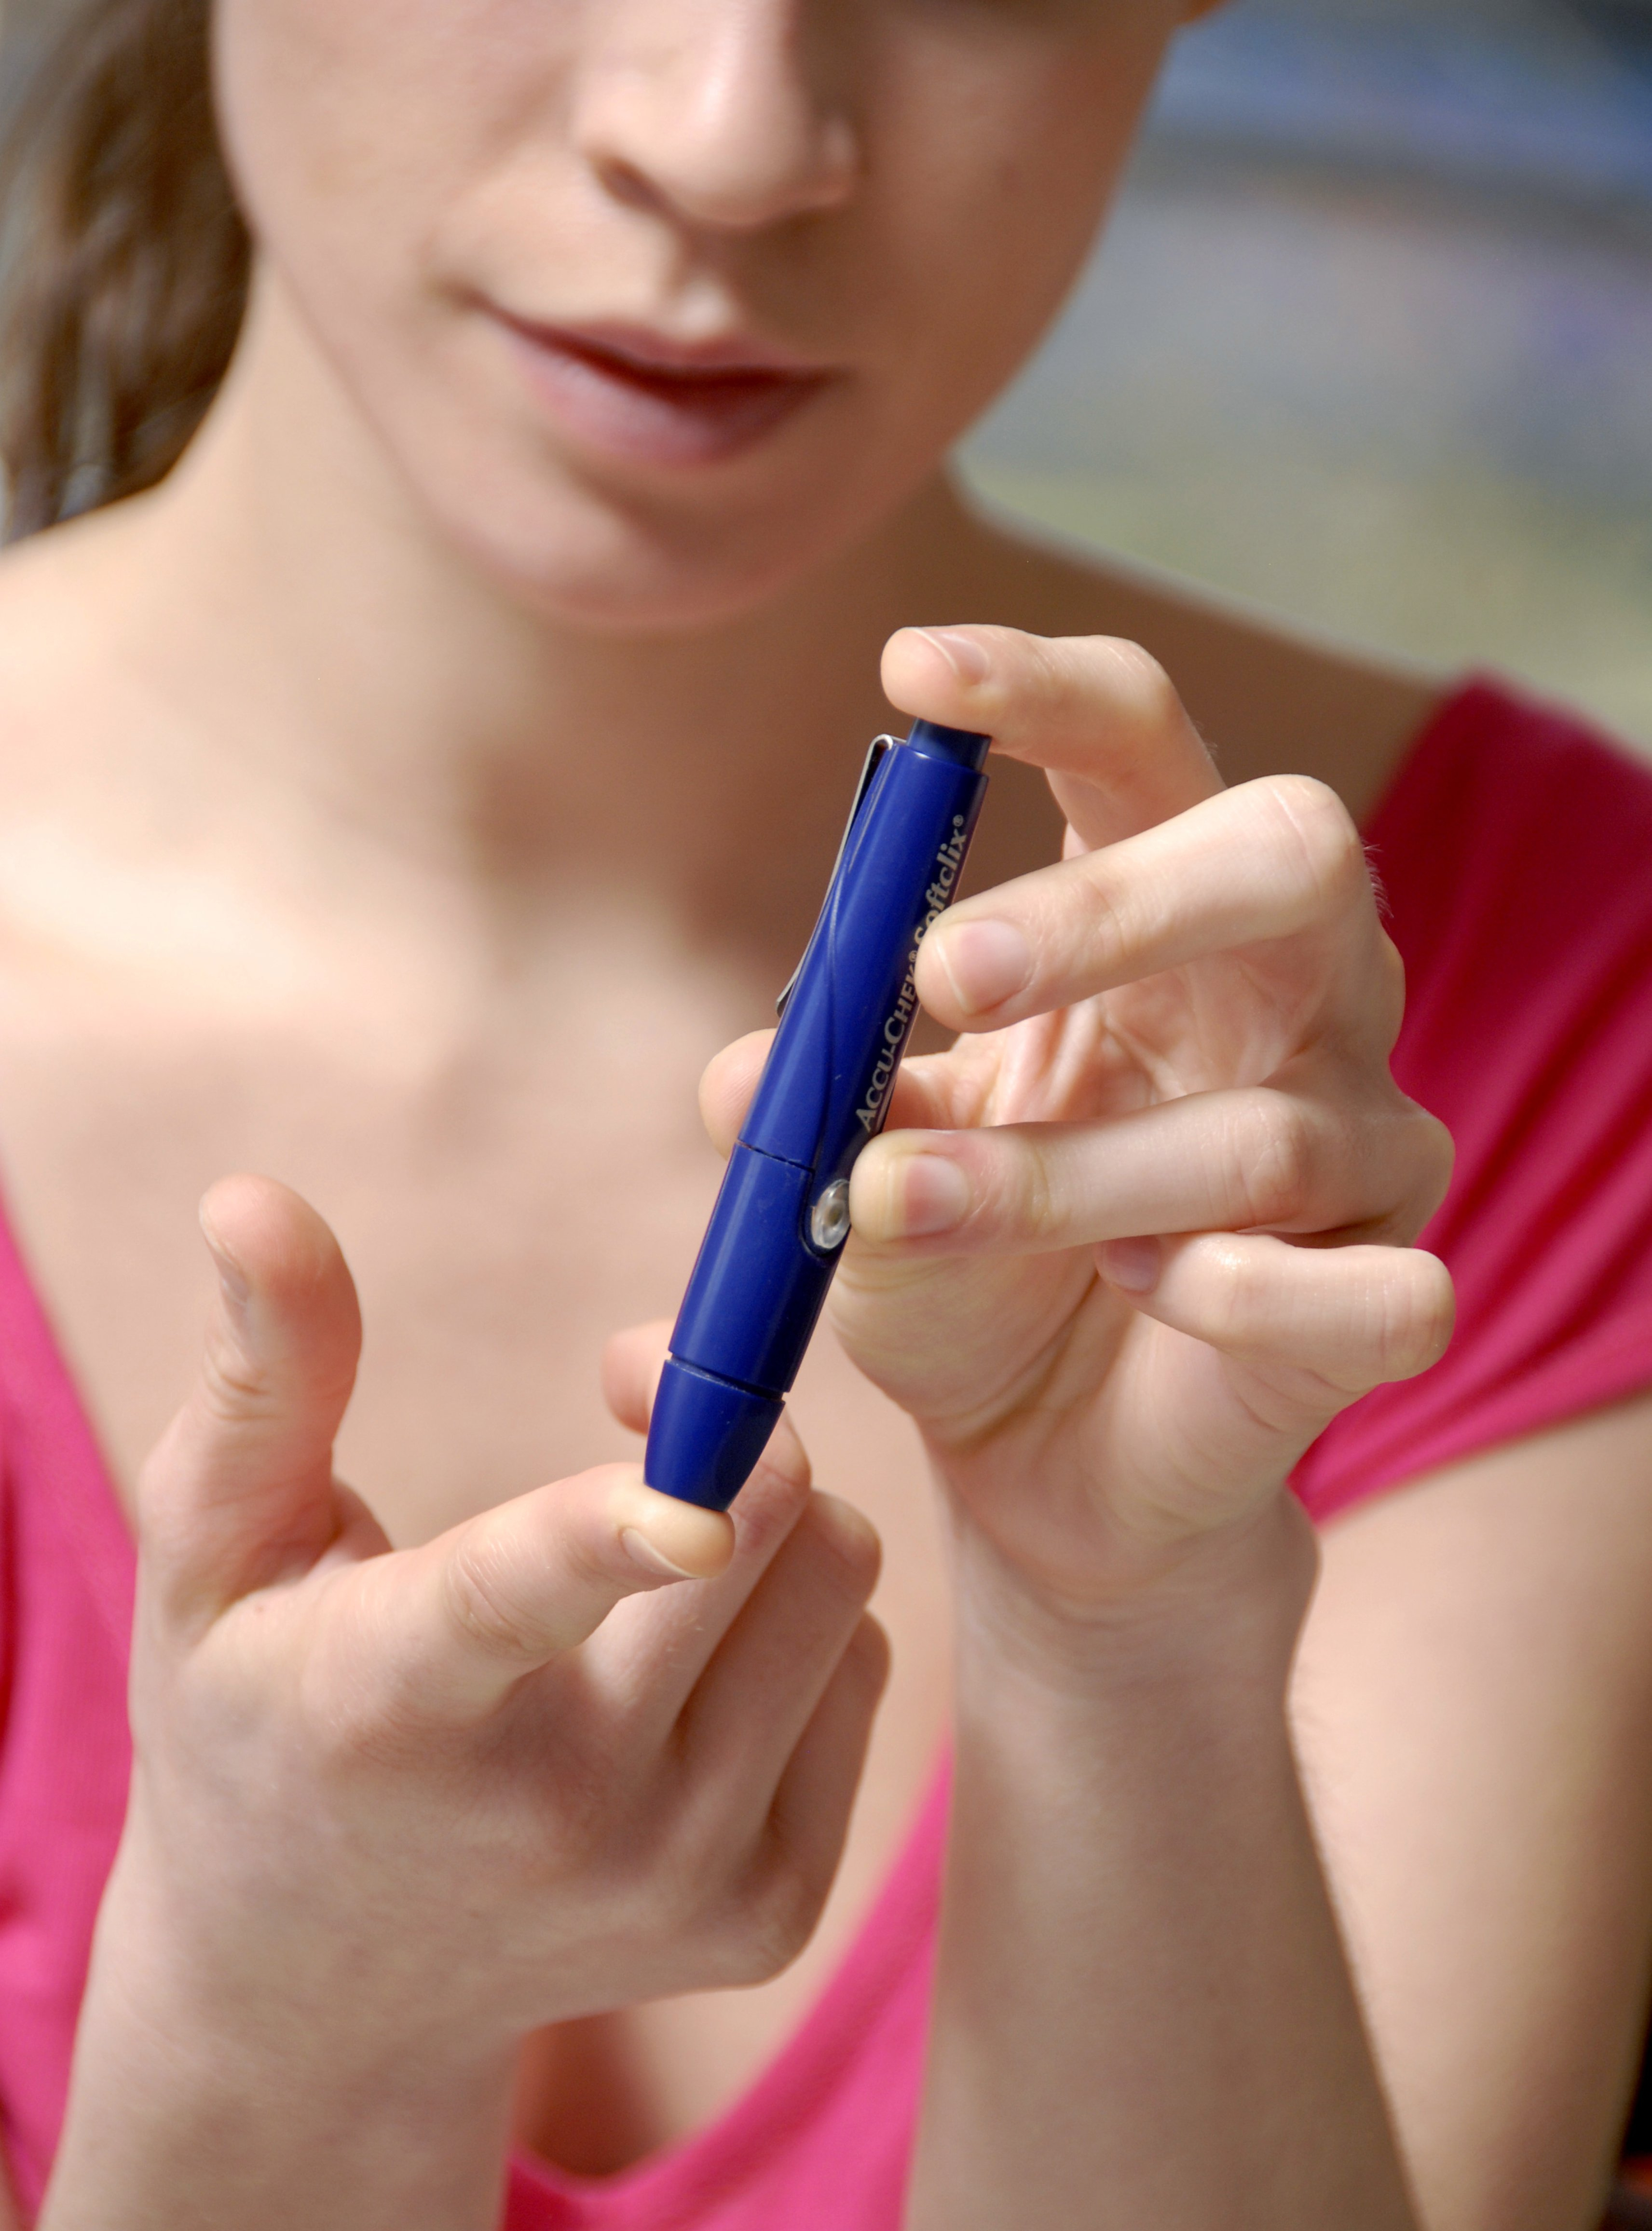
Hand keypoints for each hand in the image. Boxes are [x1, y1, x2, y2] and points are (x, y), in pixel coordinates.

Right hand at [110, 1176, 885, 2076]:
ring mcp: (676, 1882)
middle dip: (720, 1423)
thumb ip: (262, 1376)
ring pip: (837, 1584)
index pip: (519, 1600)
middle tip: (637, 1401)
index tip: (691, 1499)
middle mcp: (554, 1817)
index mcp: (394, 1705)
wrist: (319, 1990)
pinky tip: (687, 1668)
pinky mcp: (767, 1920)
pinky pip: (860, 1671)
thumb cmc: (256, 1718)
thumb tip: (252, 1194)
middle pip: (755, 1531)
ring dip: (771, 1522)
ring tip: (662, 1550)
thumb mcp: (211, 1554)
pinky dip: (796, 1628)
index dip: (615, 1533)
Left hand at [702, 627, 1452, 1639]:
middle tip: (950, 970)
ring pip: (1265, 1126)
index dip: (1044, 691)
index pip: (1144, 745)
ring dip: (1063, 1176)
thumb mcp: (865, 1181)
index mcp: (1164, 922)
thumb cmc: (966, 1276)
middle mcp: (1293, 997)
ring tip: (911, 1208)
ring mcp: (1365, 1142)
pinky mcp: (1391, 1292)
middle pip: (1290, 855)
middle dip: (1121, 904)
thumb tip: (755, 1075)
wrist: (1044, 1465)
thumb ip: (826, 1111)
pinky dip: (1251, 1302)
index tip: (915, 670)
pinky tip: (1152, 1303)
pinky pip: (1377, 1290)